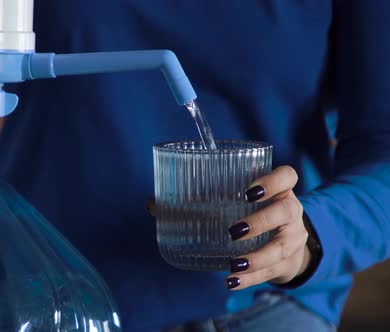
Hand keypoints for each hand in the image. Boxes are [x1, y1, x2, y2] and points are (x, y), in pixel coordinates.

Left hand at [226, 166, 310, 289]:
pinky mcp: (288, 263)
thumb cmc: (256, 214)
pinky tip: (232, 281)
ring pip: (280, 248)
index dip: (273, 181)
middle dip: (261, 221)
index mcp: (281, 191)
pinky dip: (250, 279)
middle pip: (286, 211)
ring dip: (256, 258)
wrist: (288, 246)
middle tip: (234, 231)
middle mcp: (292, 212)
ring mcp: (293, 239)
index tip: (249, 192)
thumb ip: (217, 198)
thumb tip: (165, 203)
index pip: (288, 176)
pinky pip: (271, 272)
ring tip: (234, 264)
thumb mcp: (246, 202)